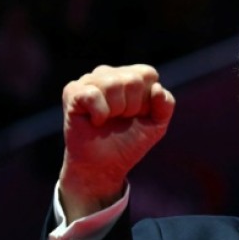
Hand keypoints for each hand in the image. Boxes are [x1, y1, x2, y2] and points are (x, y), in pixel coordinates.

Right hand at [58, 64, 174, 219]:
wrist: (103, 166)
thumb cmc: (129, 142)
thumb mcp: (157, 125)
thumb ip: (166, 105)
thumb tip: (157, 88)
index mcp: (130, 76)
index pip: (147, 73)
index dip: (146, 101)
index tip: (137, 115)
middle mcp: (109, 74)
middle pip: (132, 80)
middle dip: (131, 108)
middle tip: (120, 120)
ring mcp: (89, 81)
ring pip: (112, 84)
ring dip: (115, 111)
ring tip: (107, 121)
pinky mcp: (72, 92)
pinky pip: (92, 95)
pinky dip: (99, 114)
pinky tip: (95, 121)